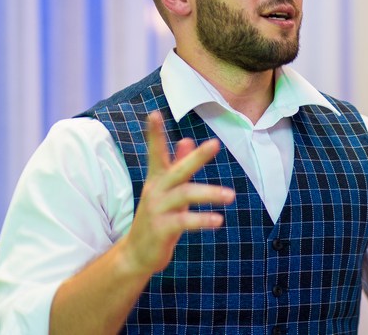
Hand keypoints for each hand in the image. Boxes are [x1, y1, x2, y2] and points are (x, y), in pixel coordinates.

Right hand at [122, 111, 235, 274]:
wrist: (136, 253)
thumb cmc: (157, 217)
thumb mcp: (167, 190)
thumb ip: (177, 165)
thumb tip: (187, 139)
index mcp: (157, 179)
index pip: (156, 152)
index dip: (154, 134)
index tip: (154, 113)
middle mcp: (156, 191)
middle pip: (177, 170)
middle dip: (196, 157)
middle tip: (214, 143)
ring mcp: (157, 210)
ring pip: (185, 195)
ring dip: (209, 193)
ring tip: (231, 196)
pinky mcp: (162, 229)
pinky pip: (184, 221)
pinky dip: (202, 220)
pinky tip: (218, 220)